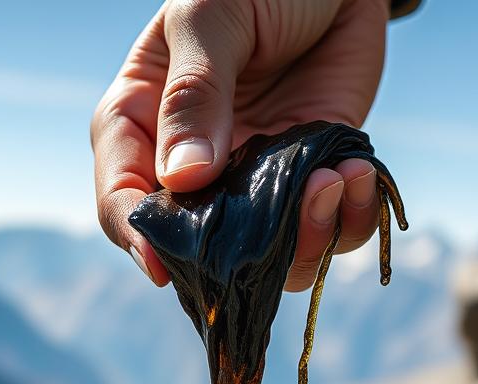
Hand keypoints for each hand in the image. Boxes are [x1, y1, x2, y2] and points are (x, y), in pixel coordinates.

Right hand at [92, 0, 391, 289]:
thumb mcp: (211, 18)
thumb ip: (195, 93)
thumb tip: (184, 178)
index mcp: (141, 124)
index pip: (123, 198)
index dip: (139, 238)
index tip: (165, 266)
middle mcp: (192, 168)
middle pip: (195, 247)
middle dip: (237, 255)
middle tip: (287, 217)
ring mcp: (252, 180)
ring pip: (265, 256)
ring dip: (303, 241)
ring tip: (332, 182)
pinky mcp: (310, 179)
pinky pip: (326, 230)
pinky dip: (346, 220)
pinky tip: (355, 175)